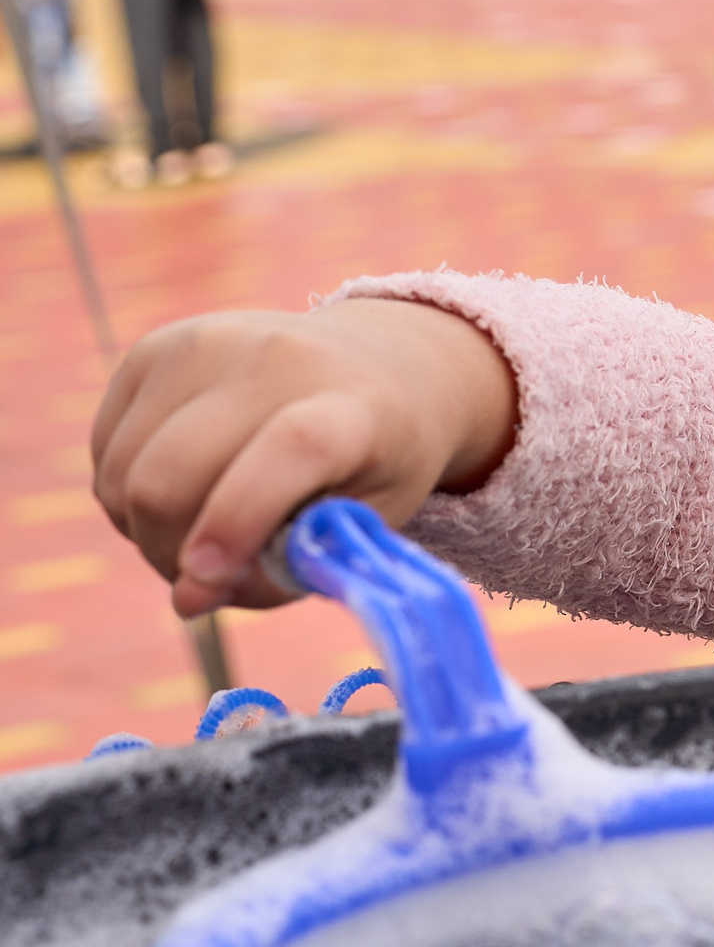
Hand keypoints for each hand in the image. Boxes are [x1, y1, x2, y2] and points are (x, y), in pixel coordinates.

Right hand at [91, 300, 518, 615]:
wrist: (374, 363)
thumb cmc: (375, 459)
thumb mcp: (369, 520)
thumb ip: (289, 567)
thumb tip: (187, 600)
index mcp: (353, 404)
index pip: (293, 448)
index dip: (240, 519)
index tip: (206, 577)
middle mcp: (274, 360)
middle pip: (169, 478)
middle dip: (171, 555)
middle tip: (209, 577)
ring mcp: (203, 345)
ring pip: (123, 474)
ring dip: (146, 531)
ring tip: (204, 532)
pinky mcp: (151, 349)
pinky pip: (105, 453)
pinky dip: (128, 495)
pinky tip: (183, 488)